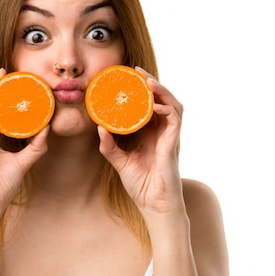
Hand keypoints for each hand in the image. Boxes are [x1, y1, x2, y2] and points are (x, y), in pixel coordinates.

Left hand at [97, 67, 183, 214]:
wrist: (153, 204)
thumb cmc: (140, 185)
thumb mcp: (119, 162)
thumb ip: (109, 146)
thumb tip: (99, 128)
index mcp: (150, 134)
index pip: (147, 105)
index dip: (140, 90)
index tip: (127, 78)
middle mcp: (162, 132)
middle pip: (161, 100)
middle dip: (151, 83)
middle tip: (136, 71)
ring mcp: (170, 136)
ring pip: (172, 104)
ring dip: (162, 90)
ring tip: (148, 81)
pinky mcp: (174, 143)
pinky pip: (175, 119)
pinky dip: (166, 108)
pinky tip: (154, 104)